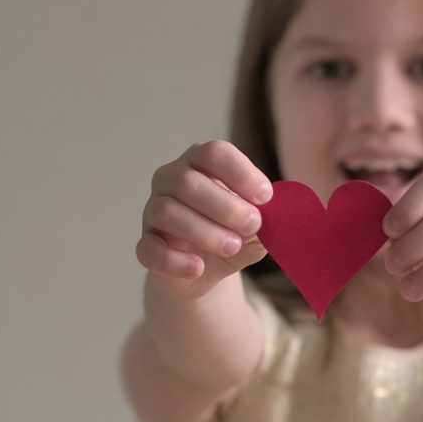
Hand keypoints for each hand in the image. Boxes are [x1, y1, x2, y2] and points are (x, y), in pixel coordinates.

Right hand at [137, 140, 271, 299]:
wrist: (209, 268)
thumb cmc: (234, 232)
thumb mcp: (257, 224)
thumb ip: (267, 216)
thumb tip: (276, 213)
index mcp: (200, 163)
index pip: (214, 153)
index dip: (241, 173)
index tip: (266, 196)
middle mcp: (171, 180)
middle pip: (188, 182)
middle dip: (226, 206)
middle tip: (252, 225)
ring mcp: (153, 211)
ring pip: (167, 212)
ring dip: (205, 231)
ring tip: (232, 247)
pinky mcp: (146, 244)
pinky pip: (148, 248)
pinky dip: (175, 260)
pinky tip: (198, 268)